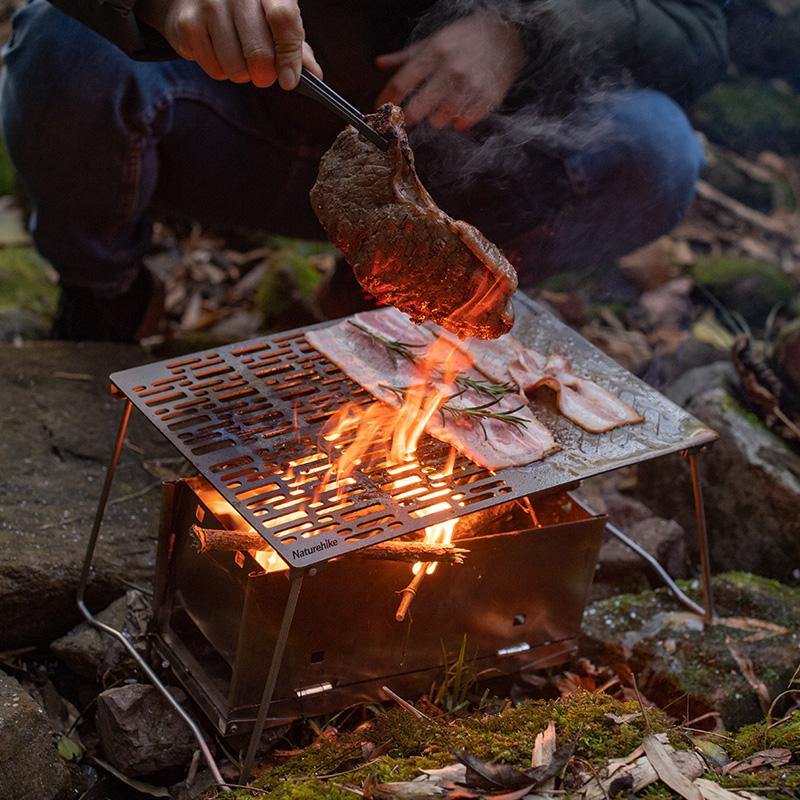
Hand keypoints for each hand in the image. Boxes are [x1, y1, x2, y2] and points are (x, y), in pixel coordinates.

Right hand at [138, 0, 321, 87]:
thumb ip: (295, 44)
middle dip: (265, 74)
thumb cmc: (244, 10)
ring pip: (236, 67)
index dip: (289, 56)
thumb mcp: (273, 17)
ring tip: (237, 55)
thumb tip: (315, 74)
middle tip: (262, 73)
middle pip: (260, 52)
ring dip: (241, 73)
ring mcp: (208, 3)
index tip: (289, 81)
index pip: (284, 20)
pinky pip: (214, 68)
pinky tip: (217, 50)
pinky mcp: (187, 22)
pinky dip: (220, 70)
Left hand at [375, 11, 523, 129]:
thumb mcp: (433, 41)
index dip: (387, 100)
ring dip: (436, 118)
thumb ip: (405, 57)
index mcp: (434, 52)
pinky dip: (458, 121)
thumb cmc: (464, 39)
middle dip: (409, 116)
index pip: (401, 83)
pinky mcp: (486, 99)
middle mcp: (451, 69)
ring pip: (438, 121)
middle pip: (417, 109)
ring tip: (442, 107)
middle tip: (410, 116)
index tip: (381, 109)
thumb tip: (379, 63)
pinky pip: (462, 124)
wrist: (506, 34)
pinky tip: (460, 109)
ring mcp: (469, 86)